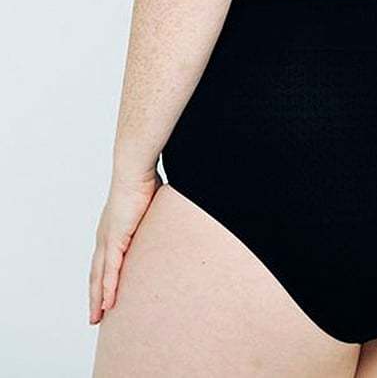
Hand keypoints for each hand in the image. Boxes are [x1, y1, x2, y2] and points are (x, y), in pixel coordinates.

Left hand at [88, 166, 163, 324]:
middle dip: (95, 296)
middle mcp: (105, 236)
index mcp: (111, 229)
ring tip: (98, 317)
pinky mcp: (115, 238)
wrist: (135, 169)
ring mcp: (108, 238)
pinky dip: (108, 288)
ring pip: (99, 276)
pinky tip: (107, 303)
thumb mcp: (151, 206)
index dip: (102, 279)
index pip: (103, 260)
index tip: (102, 296)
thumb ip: (155, 218)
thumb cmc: (143, 181)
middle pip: (96, 273)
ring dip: (98, 298)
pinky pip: (110, 270)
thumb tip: (170, 218)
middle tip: (95, 317)